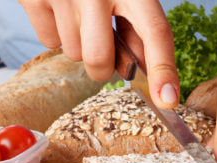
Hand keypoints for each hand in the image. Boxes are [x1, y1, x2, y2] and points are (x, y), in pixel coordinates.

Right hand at [18, 0, 179, 108]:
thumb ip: (140, 23)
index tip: (167, 100)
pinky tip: (61, 9)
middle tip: (105, 49)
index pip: (156, 31)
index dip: (163, 69)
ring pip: (74, 54)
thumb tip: (147, 70)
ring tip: (82, 14)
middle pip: (100, 60)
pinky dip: (56, 33)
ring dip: (80, 45)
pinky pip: (49, 41)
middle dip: (103, 67)